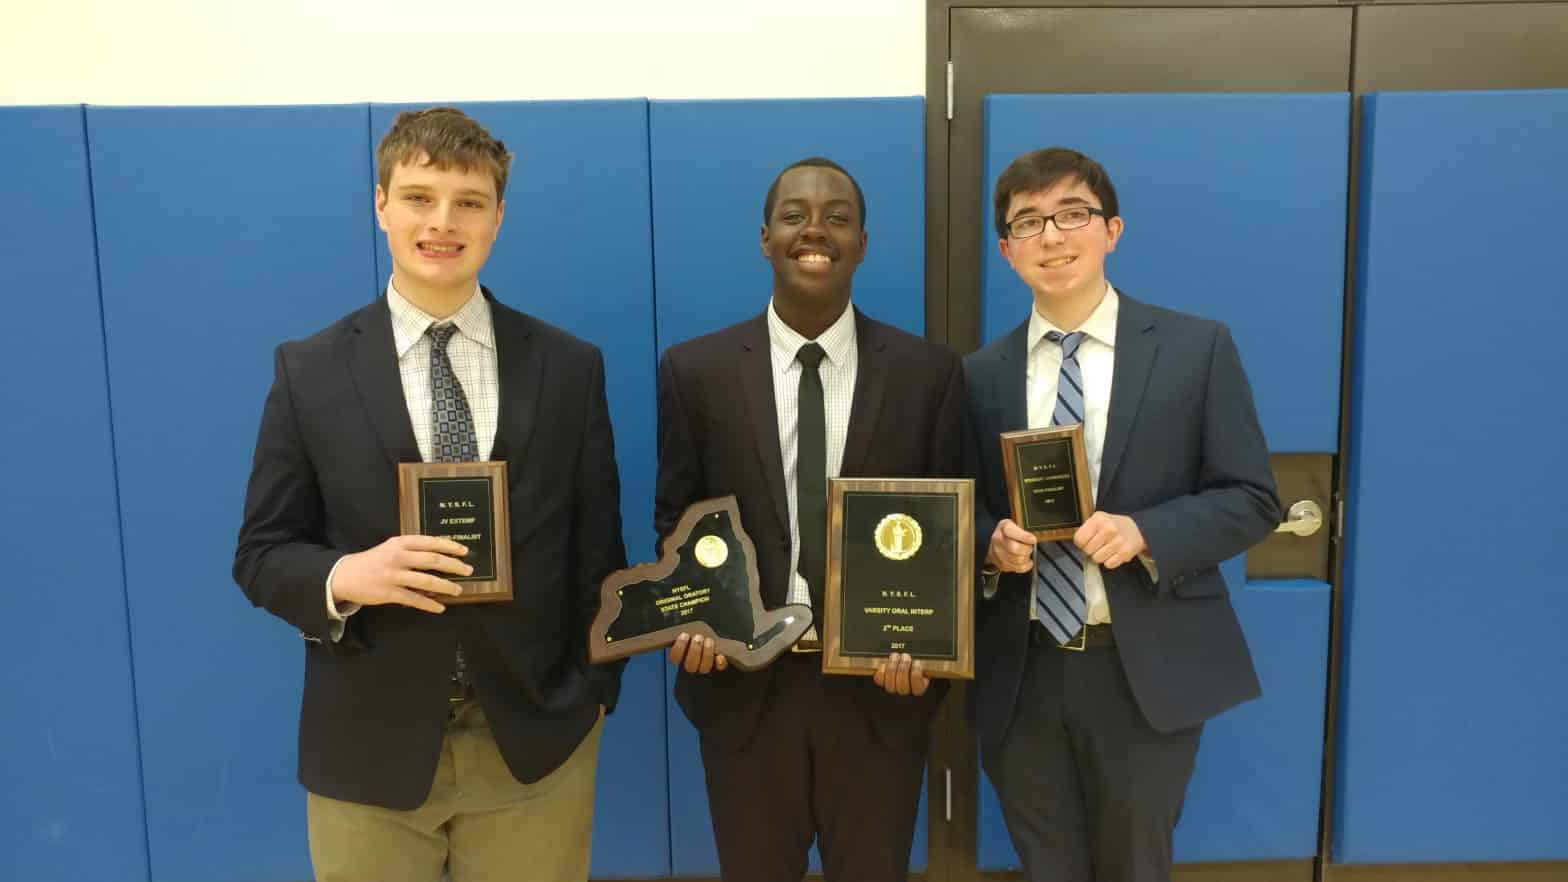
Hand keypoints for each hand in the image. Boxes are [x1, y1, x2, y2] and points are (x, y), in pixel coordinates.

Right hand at [330, 535, 470, 613]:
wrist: (345, 575)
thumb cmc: (374, 560)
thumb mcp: (391, 547)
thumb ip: (412, 549)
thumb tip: (440, 553)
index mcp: (400, 543)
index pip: (430, 542)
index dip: (450, 546)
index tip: (465, 551)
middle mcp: (398, 557)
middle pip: (433, 560)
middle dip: (454, 566)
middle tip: (468, 570)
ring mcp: (394, 575)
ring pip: (427, 581)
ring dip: (445, 586)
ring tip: (458, 590)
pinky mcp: (389, 593)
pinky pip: (414, 599)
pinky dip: (429, 604)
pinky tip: (440, 607)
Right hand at [668, 632, 727, 673]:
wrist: (716, 631)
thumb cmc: (700, 629)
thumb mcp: (690, 627)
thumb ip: (683, 629)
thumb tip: (678, 625)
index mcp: (681, 655)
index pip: (675, 657)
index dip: (679, 647)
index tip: (684, 635)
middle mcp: (692, 663)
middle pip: (690, 666)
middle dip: (694, 651)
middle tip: (698, 637)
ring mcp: (705, 665)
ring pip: (704, 668)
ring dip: (706, 654)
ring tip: (709, 641)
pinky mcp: (719, 664)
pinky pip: (719, 667)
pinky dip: (720, 662)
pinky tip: (720, 655)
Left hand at [873, 653, 929, 696]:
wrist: (903, 664)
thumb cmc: (915, 664)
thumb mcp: (923, 665)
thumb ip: (923, 665)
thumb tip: (921, 660)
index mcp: (918, 689)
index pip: (918, 687)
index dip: (916, 673)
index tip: (917, 662)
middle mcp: (904, 691)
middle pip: (902, 685)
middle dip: (903, 667)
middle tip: (906, 656)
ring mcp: (892, 688)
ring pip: (890, 683)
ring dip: (893, 666)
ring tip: (896, 656)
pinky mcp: (882, 682)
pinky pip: (879, 680)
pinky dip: (881, 671)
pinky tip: (885, 664)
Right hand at [987, 519, 1037, 573]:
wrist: (996, 543)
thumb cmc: (1010, 533)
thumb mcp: (1016, 523)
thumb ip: (1024, 528)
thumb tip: (1033, 539)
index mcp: (1003, 527)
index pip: (1011, 532)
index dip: (1024, 537)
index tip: (1033, 539)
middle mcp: (998, 540)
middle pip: (1015, 549)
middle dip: (1027, 549)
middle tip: (1030, 547)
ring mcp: (998, 553)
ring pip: (1018, 560)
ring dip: (1026, 558)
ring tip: (1027, 553)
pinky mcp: (1001, 564)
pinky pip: (1018, 568)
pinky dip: (1025, 565)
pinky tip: (1026, 561)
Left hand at [1073, 512, 1146, 569]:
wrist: (1138, 528)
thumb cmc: (1115, 525)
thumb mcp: (1099, 518)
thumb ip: (1086, 528)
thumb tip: (1077, 542)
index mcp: (1099, 519)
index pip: (1079, 539)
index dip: (1081, 543)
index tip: (1086, 541)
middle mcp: (1109, 529)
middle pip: (1087, 550)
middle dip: (1091, 550)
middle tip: (1099, 545)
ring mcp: (1118, 541)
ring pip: (1097, 559)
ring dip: (1100, 556)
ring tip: (1107, 548)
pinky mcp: (1125, 552)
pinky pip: (1109, 564)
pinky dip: (1110, 561)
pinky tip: (1114, 553)